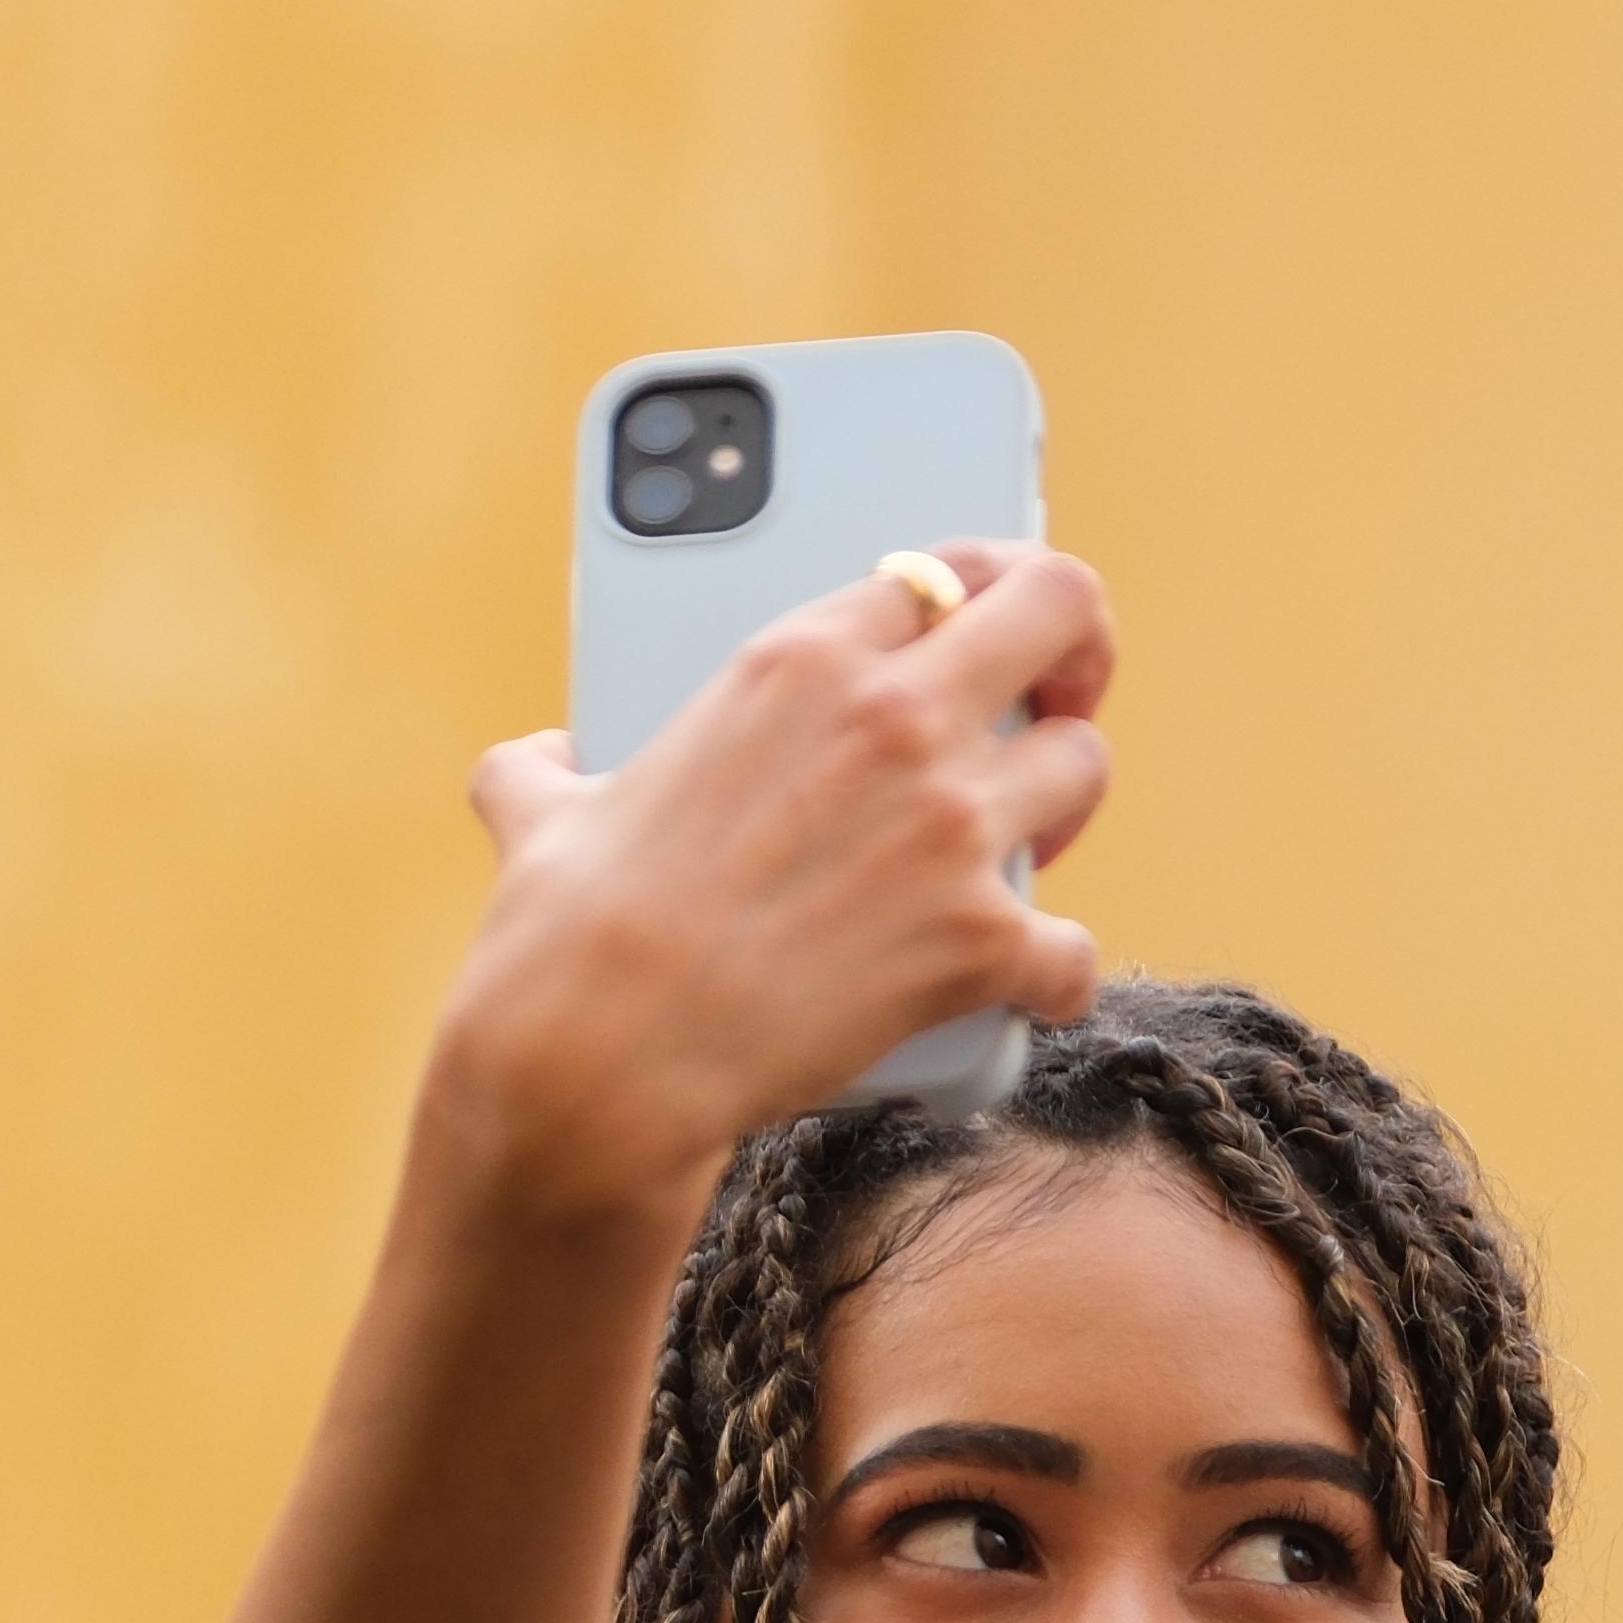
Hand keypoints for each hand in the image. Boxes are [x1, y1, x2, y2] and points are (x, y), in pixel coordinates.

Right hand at [420, 539, 1121, 1208]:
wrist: (599, 1054)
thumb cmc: (567, 934)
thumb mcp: (542, 811)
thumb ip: (547, 766)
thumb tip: (534, 762)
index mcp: (799, 659)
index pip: (942, 568)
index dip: (977, 600)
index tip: (979, 644)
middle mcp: (893, 719)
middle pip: (1059, 607)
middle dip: (1076, 652)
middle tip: (1056, 708)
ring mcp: (946, 825)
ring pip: (1087, 765)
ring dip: (1064, 811)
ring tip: (1019, 851)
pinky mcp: (977, 939)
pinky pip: (1075, 946)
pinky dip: (1057, 975)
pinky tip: (1026, 988)